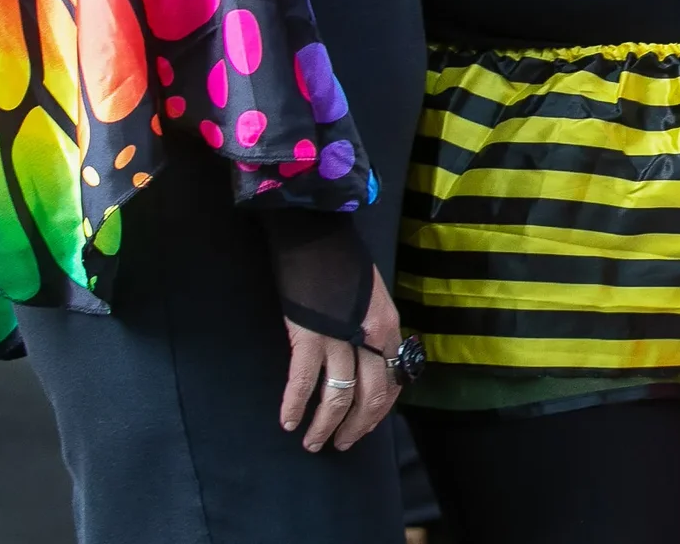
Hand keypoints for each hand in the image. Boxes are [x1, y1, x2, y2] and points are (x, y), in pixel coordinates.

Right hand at [279, 269, 403, 451]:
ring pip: (338, 396)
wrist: (316, 234)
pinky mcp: (309, 335)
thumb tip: (366, 364)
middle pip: (369, 396)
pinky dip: (294, 405)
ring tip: (313, 442)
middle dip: (354, 427)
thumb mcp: (371, 300)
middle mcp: (370, 336)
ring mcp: (340, 337)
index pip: (391, 382)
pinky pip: (304, 381)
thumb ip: (372, 332)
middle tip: (339, 444)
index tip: (363, 427)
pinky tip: (288, 420)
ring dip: (324, 426)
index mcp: (388, 327)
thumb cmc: (342, 266)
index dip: (377, 413)